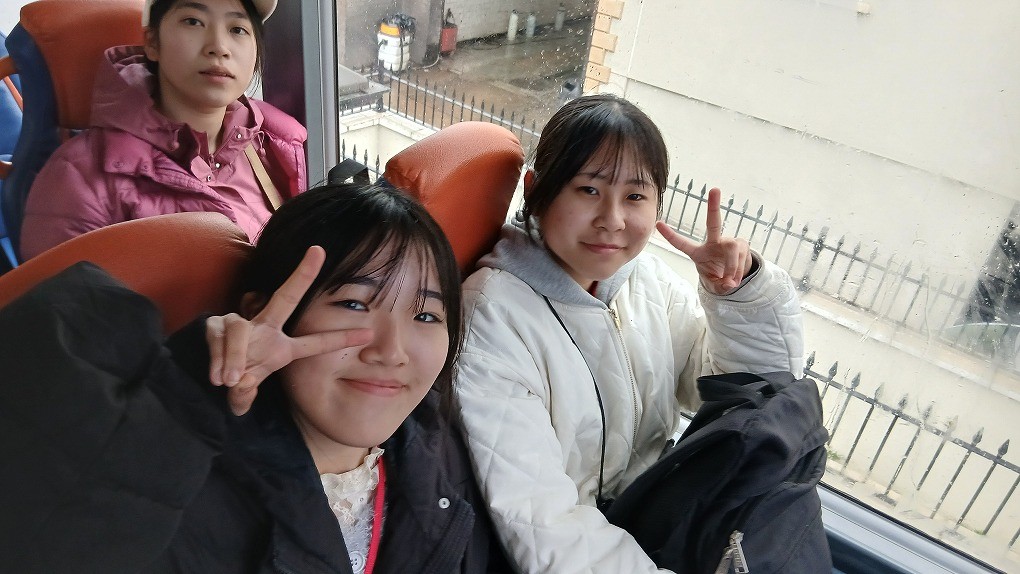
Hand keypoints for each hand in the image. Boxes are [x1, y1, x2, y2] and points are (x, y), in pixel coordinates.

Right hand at [205, 246, 372, 414]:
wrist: (199, 377)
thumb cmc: (232, 381)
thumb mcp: (243, 393)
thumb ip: (244, 395)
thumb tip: (241, 385)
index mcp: (281, 347)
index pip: (314, 342)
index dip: (340, 339)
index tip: (369, 333)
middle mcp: (264, 328)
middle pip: (286, 297)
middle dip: (303, 274)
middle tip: (319, 252)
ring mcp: (239, 323)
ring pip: (240, 330)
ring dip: (235, 357)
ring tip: (229, 379)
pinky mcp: (214, 325)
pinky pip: (219, 337)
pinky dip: (218, 358)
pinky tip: (216, 375)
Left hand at [656, 187, 752, 294]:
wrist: (734, 277)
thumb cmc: (718, 276)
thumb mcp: (714, 284)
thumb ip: (719, 285)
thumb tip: (730, 282)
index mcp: (699, 252)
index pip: (682, 243)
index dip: (670, 235)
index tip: (658, 223)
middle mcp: (714, 242)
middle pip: (713, 222)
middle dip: (714, 205)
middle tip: (714, 189)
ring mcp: (729, 242)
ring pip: (731, 248)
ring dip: (731, 267)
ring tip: (729, 281)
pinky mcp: (742, 244)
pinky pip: (741, 256)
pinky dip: (738, 270)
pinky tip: (735, 277)